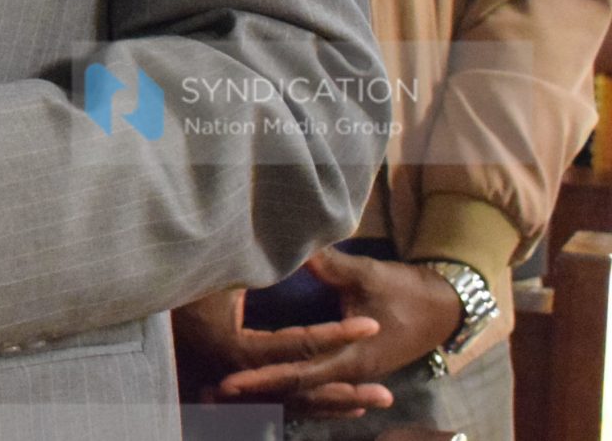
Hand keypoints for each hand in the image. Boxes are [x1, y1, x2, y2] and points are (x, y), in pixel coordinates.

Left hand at [209, 249, 460, 416]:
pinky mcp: (345, 368)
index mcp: (353, 358)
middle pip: (291, 390)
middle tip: (208, 396)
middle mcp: (346, 373)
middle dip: (253, 393)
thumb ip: (330, 266)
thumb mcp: (368, 276)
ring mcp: (347, 374)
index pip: (298, 373)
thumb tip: (300, 249)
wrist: (442, 308)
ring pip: (299, 392)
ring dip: (262, 395)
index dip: (263, 378)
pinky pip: (310, 385)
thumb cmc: (406, 291)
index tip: (228, 381)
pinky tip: (255, 396)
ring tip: (216, 400)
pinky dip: (282, 391)